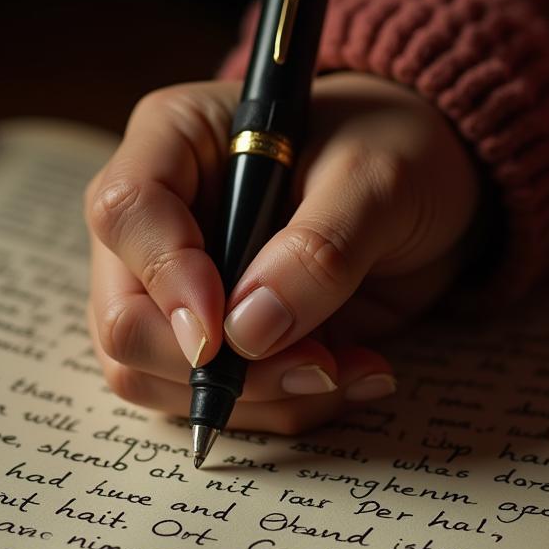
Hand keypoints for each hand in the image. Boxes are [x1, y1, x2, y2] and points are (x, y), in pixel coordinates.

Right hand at [85, 72, 479, 433]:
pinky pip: (215, 403)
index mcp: (173, 143)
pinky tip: (350, 372)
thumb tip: (247, 334)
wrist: (426, 185)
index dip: (165, 277)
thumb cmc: (395, 148)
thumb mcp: (380, 179)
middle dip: (214, 369)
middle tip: (315, 364)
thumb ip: (319, 249)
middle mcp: (154, 223)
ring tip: (348, 367)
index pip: (124, 212)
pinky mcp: (210, 344)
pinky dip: (284, 405)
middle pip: (122, 320)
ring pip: (157, 381)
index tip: (224, 334)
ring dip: (258, 398)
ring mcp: (174, 291)